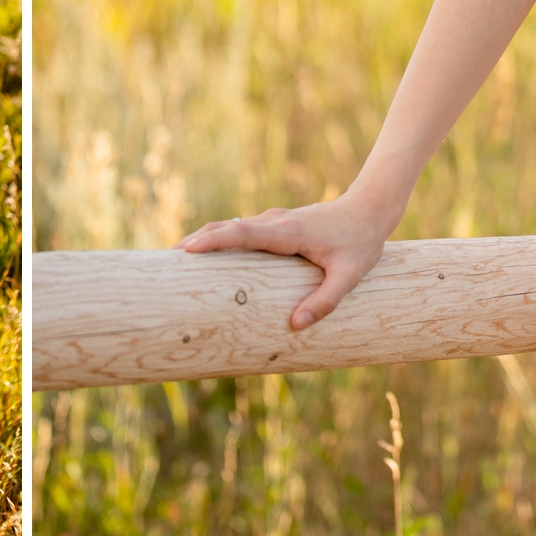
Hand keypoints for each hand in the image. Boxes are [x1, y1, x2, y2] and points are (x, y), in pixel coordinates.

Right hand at [179, 195, 392, 330]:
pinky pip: (241, 230)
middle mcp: (275, 222)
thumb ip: (325, 301)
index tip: (186, 250)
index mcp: (287, 232)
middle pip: (227, 227)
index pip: (242, 234)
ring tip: (178, 261)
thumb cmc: (360, 243)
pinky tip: (211, 255)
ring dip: (205, 239)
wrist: (369, 209)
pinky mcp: (276, 224)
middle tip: (167, 263)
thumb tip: (295, 325)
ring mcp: (274, 220)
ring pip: (231, 226)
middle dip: (197, 242)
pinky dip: (220, 239)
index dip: (213, 241)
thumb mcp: (350, 276)